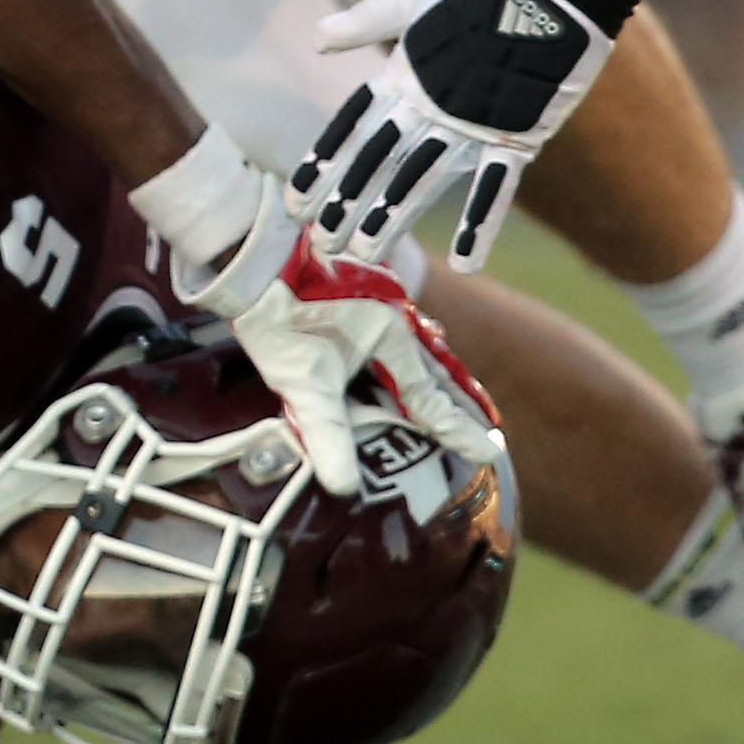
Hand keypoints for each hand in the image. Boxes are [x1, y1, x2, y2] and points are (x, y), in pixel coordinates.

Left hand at [220, 250, 504, 505]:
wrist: (252, 256)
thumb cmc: (278, 317)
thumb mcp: (302, 382)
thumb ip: (327, 433)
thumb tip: (343, 487)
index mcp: (392, 336)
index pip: (430, 398)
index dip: (458, 430)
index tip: (491, 453)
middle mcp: (396, 314)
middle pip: (437, 368)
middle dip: (462, 399)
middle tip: (490, 423)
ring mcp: (379, 297)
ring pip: (420, 344)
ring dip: (439, 372)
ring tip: (458, 392)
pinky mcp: (359, 287)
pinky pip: (398, 325)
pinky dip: (412, 348)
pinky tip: (406, 351)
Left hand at [300, 0, 633, 268]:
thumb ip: (366, 20)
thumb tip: (318, 38)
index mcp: (403, 75)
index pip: (353, 129)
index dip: (323, 166)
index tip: (294, 201)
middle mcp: (430, 107)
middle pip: (380, 164)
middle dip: (348, 204)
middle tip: (324, 243)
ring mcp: (472, 126)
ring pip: (423, 181)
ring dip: (393, 218)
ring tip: (366, 253)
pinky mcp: (517, 137)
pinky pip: (496, 188)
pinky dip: (482, 224)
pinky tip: (467, 262)